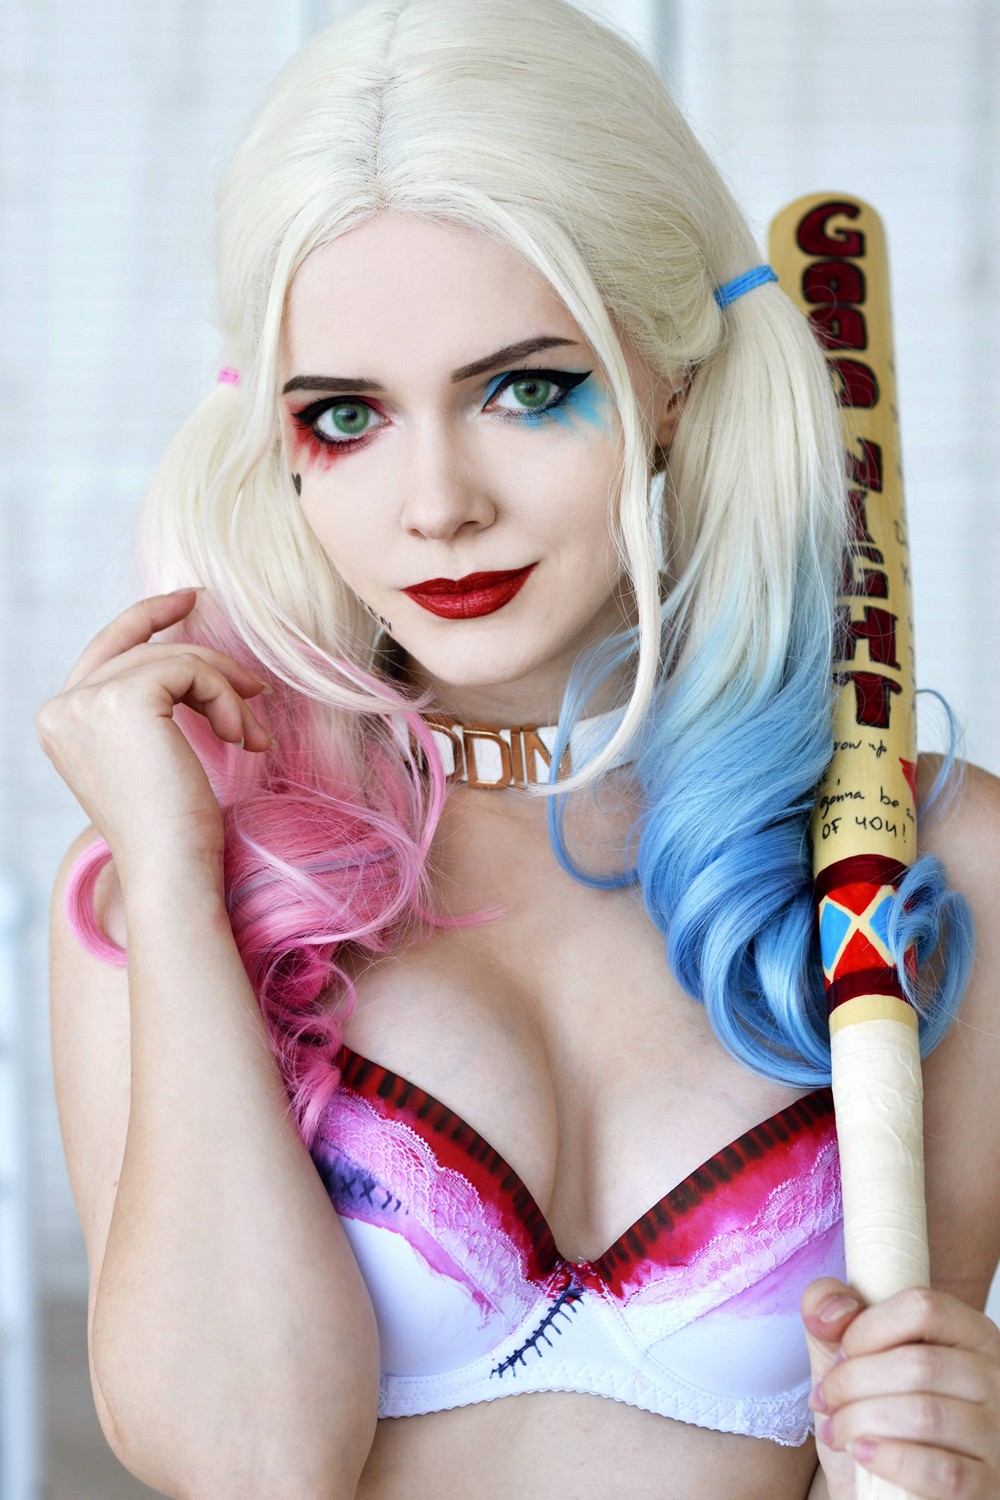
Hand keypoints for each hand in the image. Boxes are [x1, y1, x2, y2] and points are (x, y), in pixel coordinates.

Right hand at [36, 589, 272, 881]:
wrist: (173, 869)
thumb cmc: (173, 829)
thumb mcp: (152, 758)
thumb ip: (151, 708)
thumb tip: (199, 662)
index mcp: (60, 721)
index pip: (106, 649)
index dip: (148, 617)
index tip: (192, 598)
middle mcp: (60, 707)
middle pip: (147, 651)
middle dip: (211, 669)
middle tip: (257, 694)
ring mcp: (86, 701)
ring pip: (175, 659)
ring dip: (226, 692)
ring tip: (253, 736)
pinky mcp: (125, 697)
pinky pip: (190, 670)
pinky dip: (226, 699)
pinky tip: (242, 739)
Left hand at [803, 1277, 999, 1497]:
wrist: (887, 1485)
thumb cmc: (873, 1408)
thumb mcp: (847, 1354)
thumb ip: (829, 1310)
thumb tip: (831, 1309)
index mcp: (968, 1331)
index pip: (922, 1307)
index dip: (868, 1328)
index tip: (840, 1355)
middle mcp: (994, 1376)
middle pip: (919, 1364)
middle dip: (853, 1381)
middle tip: (824, 1399)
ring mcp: (997, 1433)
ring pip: (926, 1415)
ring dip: (862, 1421)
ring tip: (836, 1430)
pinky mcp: (990, 1484)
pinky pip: (942, 1471)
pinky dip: (891, 1459)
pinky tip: (861, 1452)